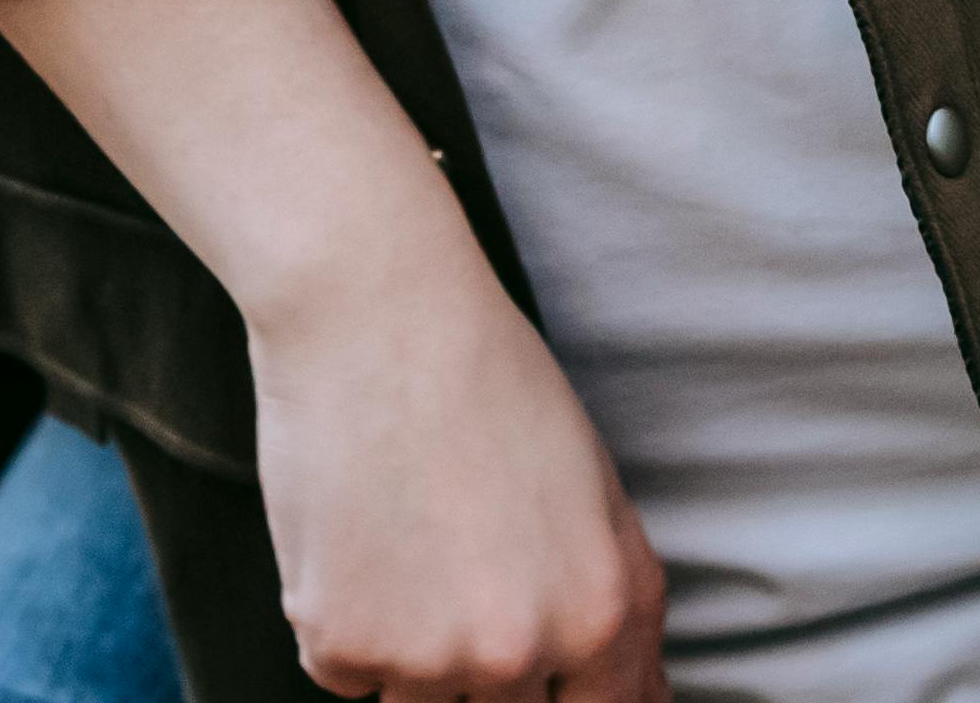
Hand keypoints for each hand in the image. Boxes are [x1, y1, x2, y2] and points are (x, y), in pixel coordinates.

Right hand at [248, 264, 669, 701]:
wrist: (378, 315)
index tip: (538, 675)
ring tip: (413, 542)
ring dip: (411, 650)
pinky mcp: (338, 643)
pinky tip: (360, 535)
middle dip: (485, 671)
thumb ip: (624, 611)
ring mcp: (424, 657)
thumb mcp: (599, 494)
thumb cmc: (495, 386)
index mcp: (601, 614)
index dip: (570, 700)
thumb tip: (641, 702)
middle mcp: (518, 651)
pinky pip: (345, 674)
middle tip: (462, 575)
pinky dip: (345, 622)